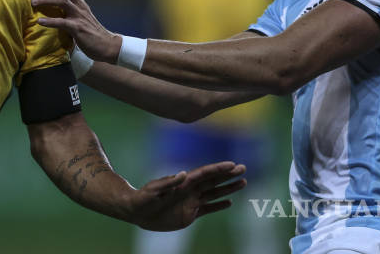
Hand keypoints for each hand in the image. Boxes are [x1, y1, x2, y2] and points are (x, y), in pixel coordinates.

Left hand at [32, 0, 119, 61]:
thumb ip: (69, 6)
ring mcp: (79, 16)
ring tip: (33, 3)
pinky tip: (39, 21)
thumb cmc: (90, 30)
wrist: (106, 45)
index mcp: (80, 0)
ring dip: (46, 0)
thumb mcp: (80, 13)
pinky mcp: (77, 29)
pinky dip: (49, 21)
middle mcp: (80, 5)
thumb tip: (52, 0)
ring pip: (63, 1)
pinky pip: (62, 23)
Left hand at [127, 161, 246, 230]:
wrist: (136, 211)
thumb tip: (183, 174)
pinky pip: (208, 208)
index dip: (218, 169)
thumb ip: (168, 182)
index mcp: (183, 183)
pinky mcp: (189, 214)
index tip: (232, 165)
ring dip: (228, 188)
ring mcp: (190, 201)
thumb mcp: (154, 190)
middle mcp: (190, 190)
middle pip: (213, 181)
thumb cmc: (143, 198)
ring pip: (214, 193)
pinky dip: (219, 206)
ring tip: (243, 182)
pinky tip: (229, 202)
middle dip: (228, 175)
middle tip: (243, 168)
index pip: (205, 174)